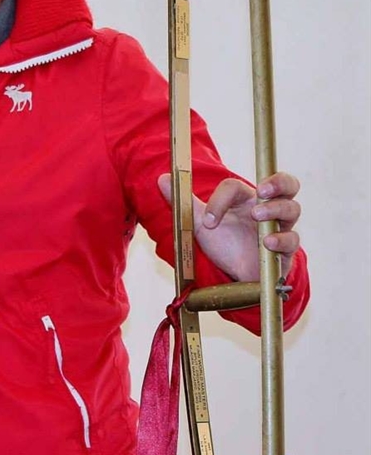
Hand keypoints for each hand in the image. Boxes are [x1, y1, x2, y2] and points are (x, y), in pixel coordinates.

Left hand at [157, 172, 300, 281]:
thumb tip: (162, 178)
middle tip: (261, 191)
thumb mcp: (199, 222)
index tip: (208, 220)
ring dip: (276, 209)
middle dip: (277, 182)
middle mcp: (265, 209)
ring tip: (258, 216)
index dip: (220, 199)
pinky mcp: (285, 250)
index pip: (236, 187)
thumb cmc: (223, 243)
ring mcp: (278, 228)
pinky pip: (293, 240)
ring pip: (292, 208)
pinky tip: (268, 243)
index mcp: (244, 199)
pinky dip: (282, 240)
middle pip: (286, 183)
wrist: (234, 276)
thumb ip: (184, 201)